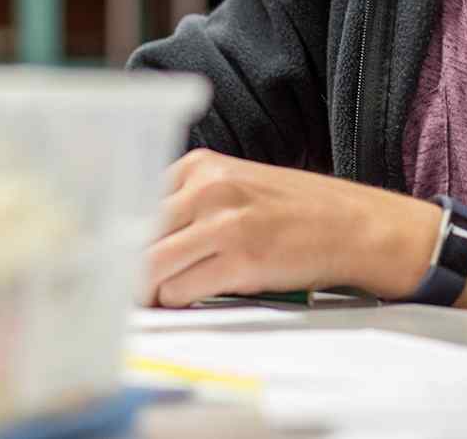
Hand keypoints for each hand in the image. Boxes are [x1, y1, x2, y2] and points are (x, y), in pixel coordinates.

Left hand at [142, 151, 438, 306]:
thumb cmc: (291, 211)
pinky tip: (198, 295)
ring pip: (148, 267)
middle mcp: (208, 188)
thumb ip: (186, 203)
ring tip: (166, 293)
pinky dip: (179, 301)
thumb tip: (127, 241)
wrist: (352, 225)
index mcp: (201, 165)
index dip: (120, 236)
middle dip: (127, 266)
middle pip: (133, 235)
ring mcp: (224, 224)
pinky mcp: (240, 261)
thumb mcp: (234, 186)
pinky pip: (179, 292)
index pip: (130, 201)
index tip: (114, 255)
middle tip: (133, 284)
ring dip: (150, 289)